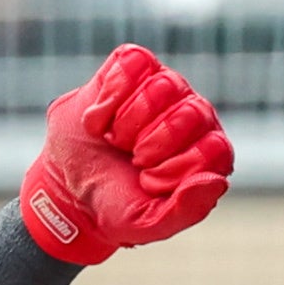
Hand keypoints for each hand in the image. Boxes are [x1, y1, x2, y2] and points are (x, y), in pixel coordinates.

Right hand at [19, 46, 234, 264]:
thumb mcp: (146, 221)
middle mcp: (195, 115)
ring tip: (116, 139)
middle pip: (190, 113)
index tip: (148, 181)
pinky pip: (134, 62)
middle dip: (150, 144)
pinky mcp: (136, 65)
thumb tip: (216, 181)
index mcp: (209, 153)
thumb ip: (186, 210)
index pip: (213, 148)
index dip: (173, 167)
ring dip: (126, 122)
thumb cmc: (114, 202)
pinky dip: (109, 95)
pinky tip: (101, 118)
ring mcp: (167, 85)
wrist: (67, 186)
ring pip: (162, 85)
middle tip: (132, 159)